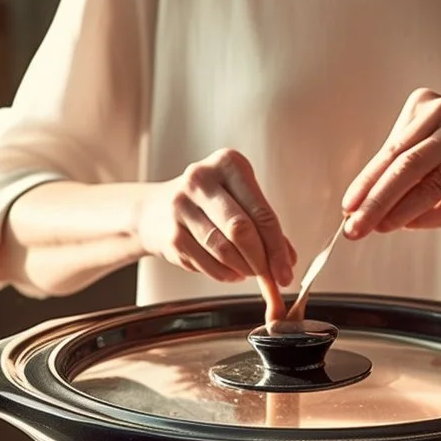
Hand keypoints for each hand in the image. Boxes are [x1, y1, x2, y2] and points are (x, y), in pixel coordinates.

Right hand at [135, 149, 295, 315]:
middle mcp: (201, 179)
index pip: (261, 211)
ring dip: (243, 268)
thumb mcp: (238, 199)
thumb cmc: (206, 203)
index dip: (277, 246)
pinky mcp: (170, 234)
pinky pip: (206, 262)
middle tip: (272, 277)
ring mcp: (181, 206)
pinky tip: (231, 272)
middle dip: (262, 260)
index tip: (286, 269)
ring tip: (250, 271)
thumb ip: (264, 225)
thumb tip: (287, 259)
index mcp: (227, 164)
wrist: (153, 209)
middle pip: (241, 229)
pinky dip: (224, 274)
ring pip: (223, 248)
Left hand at [341, 88, 440, 237]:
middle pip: (406, 167)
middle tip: (354, 226)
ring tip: (377, 228)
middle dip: (375, 201)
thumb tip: (362, 202)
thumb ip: (401, 161)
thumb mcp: (433, 138)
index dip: (366, 181)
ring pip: (429, 187)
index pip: (392, 150)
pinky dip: (427, 219)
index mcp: (433, 107)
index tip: (347, 205)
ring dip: (397, 213)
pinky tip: (408, 226)